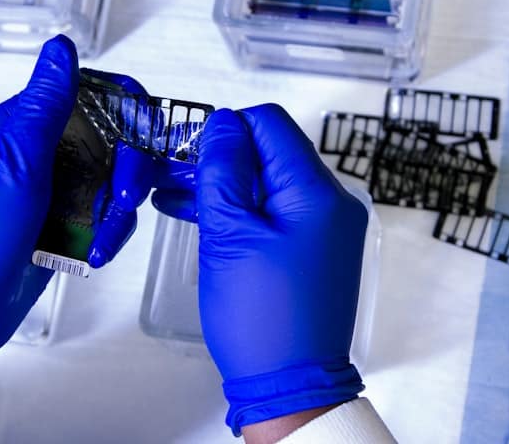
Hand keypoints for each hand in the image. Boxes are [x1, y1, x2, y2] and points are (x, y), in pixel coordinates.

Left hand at [0, 36, 149, 423]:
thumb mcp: (13, 162)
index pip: (87, 92)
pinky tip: (96, 255)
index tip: (148, 129)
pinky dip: (109, 234)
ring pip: (114, 182)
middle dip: (128, 168)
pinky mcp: (66, 225)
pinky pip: (106, 217)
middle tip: (127, 198)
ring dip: (119, 211)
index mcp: (21, 125)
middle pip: (112, 139)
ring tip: (104, 242)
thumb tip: (61, 46)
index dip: (125, 105)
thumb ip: (45, 106)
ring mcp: (56, 191)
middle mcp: (43, 152)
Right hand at [195, 104, 368, 435]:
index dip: (226, 130)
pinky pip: (279, 212)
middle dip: (222, 159)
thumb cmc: (261, 317)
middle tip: (175, 176)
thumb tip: (224, 123)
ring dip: (228, 186)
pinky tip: (205, 218)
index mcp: (316, 191)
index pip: (270, 124)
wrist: (292, 384)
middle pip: (272, 152)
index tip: (189, 151)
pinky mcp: (318, 248)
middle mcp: (333, 201)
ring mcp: (329, 226)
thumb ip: (224, 171)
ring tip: (178, 198)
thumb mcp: (229, 235)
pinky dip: (245, 210)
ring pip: (272, 182)